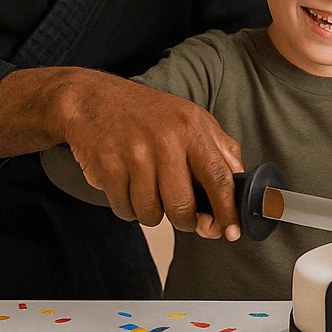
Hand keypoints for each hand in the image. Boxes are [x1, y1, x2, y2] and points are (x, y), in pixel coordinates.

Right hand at [58, 72, 244, 238]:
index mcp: (191, 129)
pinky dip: (127, 207)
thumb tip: (240, 183)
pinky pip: (125, 210)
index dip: (227, 212)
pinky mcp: (108, 168)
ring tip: (147, 187)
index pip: (219, 179)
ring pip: (152, 214)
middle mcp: (165, 142)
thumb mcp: (190, 118)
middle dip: (184, 220)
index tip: (231, 232)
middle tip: (179, 210)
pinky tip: (127, 185)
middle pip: (183, 207)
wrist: (91, 99)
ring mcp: (134, 155)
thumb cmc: (146, 112)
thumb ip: (220, 149)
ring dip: (151, 212)